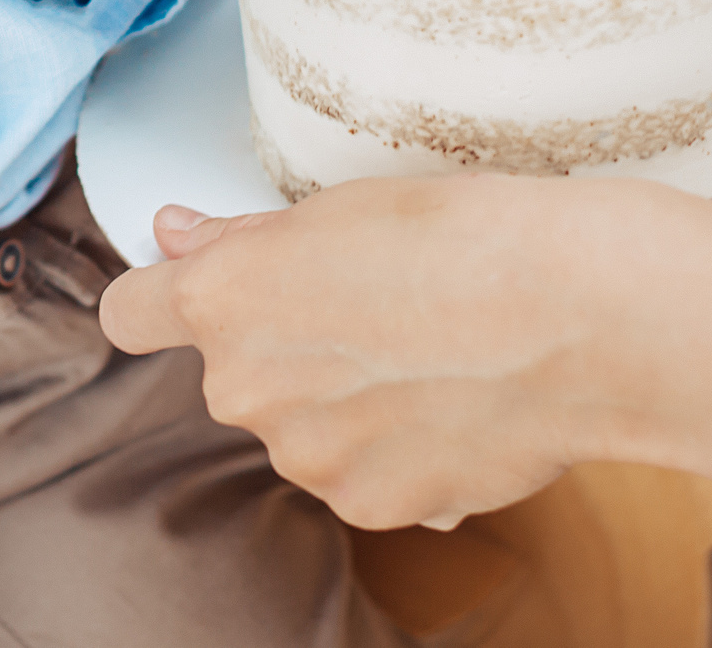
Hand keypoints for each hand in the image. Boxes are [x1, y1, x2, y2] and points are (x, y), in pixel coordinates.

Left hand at [98, 173, 706, 528]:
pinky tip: (454, 404)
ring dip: (342, 402)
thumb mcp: (345, 206)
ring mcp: (306, 457)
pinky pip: (361, 473)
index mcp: (226, 297)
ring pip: (301, 426)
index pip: (130, 311)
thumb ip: (245, 238)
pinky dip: (395, 448)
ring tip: (430, 354)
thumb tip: (177, 235)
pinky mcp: (370, 505)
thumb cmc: (470, 237)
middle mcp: (245, 387)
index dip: (159, 298)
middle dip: (285, 347)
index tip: (190, 290)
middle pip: (235, 371)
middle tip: (374, 306)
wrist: (580, 318)